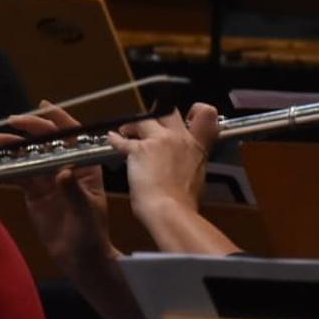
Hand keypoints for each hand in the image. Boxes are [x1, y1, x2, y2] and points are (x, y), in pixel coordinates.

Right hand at [0, 103, 112, 273]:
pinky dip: (7, 167)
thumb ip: (73, 191)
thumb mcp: (85, 211)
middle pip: (48, 141)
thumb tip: (62, 173)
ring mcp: (49, 179)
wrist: (80, 257)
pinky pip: (19, 176)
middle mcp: (66, 167)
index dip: (59, 119)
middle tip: (14, 121)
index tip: (43, 107)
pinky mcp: (35, 193)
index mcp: (86, 166)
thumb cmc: (91, 233)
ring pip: (30, 156)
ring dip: (14, 146)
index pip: (73, 135)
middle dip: (31, 128)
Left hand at [110, 104, 221, 224]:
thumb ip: (191, 164)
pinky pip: (123, 140)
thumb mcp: (197, 179)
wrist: (170, 209)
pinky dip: (116, 139)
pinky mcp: (139, 149)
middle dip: (158, 114)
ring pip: (144, 120)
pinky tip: (112, 139)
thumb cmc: (183, 202)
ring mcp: (159, 141)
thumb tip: (184, 166)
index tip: (189, 114)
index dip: (198, 109)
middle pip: (169, 112)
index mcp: (197, 146)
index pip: (206, 114)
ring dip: (134, 125)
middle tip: (149, 122)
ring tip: (126, 130)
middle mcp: (180, 138)